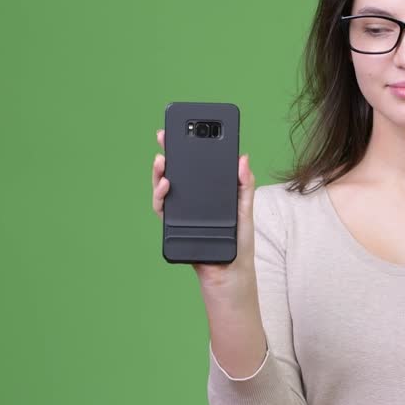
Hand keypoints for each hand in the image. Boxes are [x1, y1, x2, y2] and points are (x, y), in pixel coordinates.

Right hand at [152, 128, 256, 290]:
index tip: (184, 130)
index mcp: (210, 193)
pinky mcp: (175, 227)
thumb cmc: (239, 244)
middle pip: (177, 173)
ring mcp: (182, 213)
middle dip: (169, 154)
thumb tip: (243, 158)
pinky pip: (163, 209)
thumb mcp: (245, 210)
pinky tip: (166, 185)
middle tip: (163, 137)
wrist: (229, 274)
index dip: (189, 149)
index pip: (198, 167)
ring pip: (164, 188)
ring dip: (159, 173)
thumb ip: (244, 185)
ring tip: (163, 161)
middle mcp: (193, 200)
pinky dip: (160, 196)